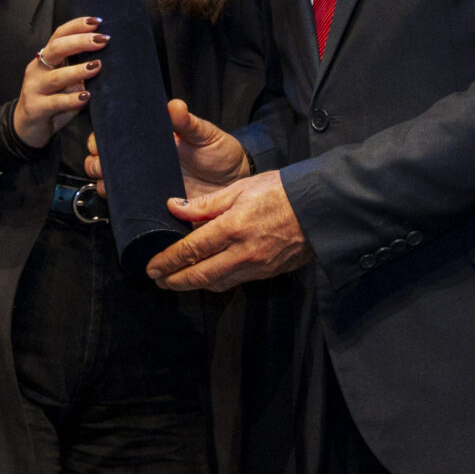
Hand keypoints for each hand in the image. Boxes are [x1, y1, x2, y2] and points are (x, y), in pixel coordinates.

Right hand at [14, 17, 106, 147]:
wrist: (28, 129)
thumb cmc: (53, 102)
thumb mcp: (67, 83)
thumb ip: (81, 70)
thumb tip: (110, 59)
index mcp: (46, 58)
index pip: (59, 34)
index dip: (77, 26)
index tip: (98, 21)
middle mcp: (38, 69)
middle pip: (56, 48)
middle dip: (80, 42)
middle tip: (102, 40)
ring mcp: (34, 88)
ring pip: (56, 76)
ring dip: (79, 70)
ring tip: (97, 66)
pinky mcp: (35, 108)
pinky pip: (55, 102)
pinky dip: (71, 99)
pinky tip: (86, 97)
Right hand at [83, 99, 251, 199]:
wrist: (235, 182)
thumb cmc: (220, 153)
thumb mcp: (206, 135)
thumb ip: (189, 123)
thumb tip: (174, 105)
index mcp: (149, 141)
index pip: (113, 137)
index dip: (100, 139)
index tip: (99, 141)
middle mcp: (142, 163)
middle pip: (103, 162)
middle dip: (95, 163)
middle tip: (102, 164)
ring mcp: (145, 186)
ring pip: (110, 185)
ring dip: (104, 184)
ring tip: (111, 183)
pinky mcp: (154, 207)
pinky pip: (129, 209)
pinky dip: (121, 207)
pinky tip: (124, 203)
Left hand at [145, 170, 310, 291]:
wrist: (322, 208)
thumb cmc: (281, 191)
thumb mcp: (241, 188)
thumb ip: (206, 203)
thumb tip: (174, 207)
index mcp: (234, 227)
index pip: (192, 250)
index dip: (168, 261)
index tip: (152, 267)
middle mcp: (244, 252)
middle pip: (200, 275)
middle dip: (175, 281)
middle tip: (158, 280)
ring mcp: (257, 267)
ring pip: (217, 283)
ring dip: (194, 285)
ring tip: (177, 280)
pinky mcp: (268, 273)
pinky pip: (235, 282)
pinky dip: (217, 281)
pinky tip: (208, 276)